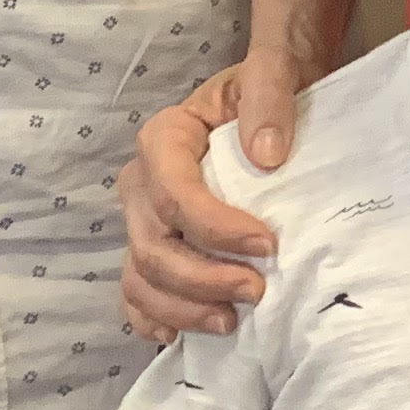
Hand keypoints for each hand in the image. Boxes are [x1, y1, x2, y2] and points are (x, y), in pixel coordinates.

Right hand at [117, 43, 316, 339]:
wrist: (270, 102)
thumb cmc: (268, 91)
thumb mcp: (273, 74)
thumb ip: (269, 97)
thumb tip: (265, 154)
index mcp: (165, 138)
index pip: (173, 193)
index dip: (215, 228)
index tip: (268, 244)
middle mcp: (142, 182)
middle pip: (153, 245)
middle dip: (202, 278)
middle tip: (257, 292)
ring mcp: (143, 219)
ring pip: (141, 277)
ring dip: (182, 307)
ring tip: (231, 321)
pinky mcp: (155, 247)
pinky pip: (136, 292)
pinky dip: (151, 318)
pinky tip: (179, 336)